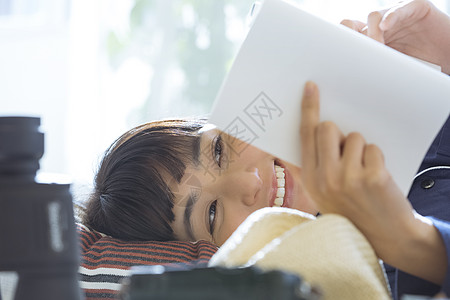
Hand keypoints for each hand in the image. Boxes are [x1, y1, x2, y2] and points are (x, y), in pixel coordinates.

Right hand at [300, 81, 446, 283]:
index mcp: (309, 178)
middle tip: (346, 154)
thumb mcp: (321, 192)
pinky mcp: (373, 177)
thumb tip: (313, 128)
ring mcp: (349, 178)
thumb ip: (313, 164)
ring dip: (360, 149)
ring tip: (362, 171)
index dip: (309, 109)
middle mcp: (325, 178)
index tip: (312, 87)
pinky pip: (372, 148)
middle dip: (338, 135)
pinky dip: (376, 158)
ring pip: (353, 137)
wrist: (384, 235)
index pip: (306, 135)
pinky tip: (376, 178)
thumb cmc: (351, 208)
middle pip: (328, 129)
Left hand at [341, 0, 449, 73]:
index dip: (343, 43)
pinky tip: (385, 27)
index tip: (341, 57)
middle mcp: (381, 25)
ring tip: (378, 47)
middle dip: (353, 38)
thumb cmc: (420, 64)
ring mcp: (396, 14)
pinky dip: (391, 17)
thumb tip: (351, 77)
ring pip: (374, 17)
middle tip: (358, 52)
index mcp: (371, 38)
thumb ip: (373, 64)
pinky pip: (400, 8)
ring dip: (372, 33)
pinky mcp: (415, 7)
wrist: (447, 57)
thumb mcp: (390, 66)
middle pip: (355, 24)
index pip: (349, 35)